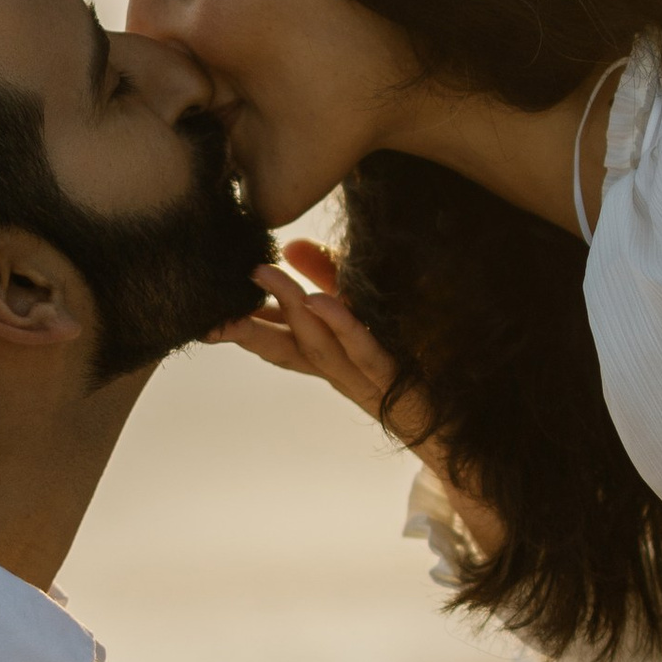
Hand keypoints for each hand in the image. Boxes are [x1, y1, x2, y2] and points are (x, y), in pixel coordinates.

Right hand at [210, 240, 404, 424]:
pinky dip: (342, 327)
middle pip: (283, 348)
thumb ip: (328, 272)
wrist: (461, 416)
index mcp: (325, 352)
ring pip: (316, 347)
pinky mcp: (395, 377)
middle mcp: (337, 369)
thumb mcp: (363, 303)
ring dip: (289, 311)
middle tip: (213, 304)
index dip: (238, 322)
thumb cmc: (413, 352)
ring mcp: (364, 376)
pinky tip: (322, 302)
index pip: (273, 336)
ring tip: (265, 278)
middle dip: (246, 324)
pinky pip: (365, 352)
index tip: (200, 310)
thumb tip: (289, 245)